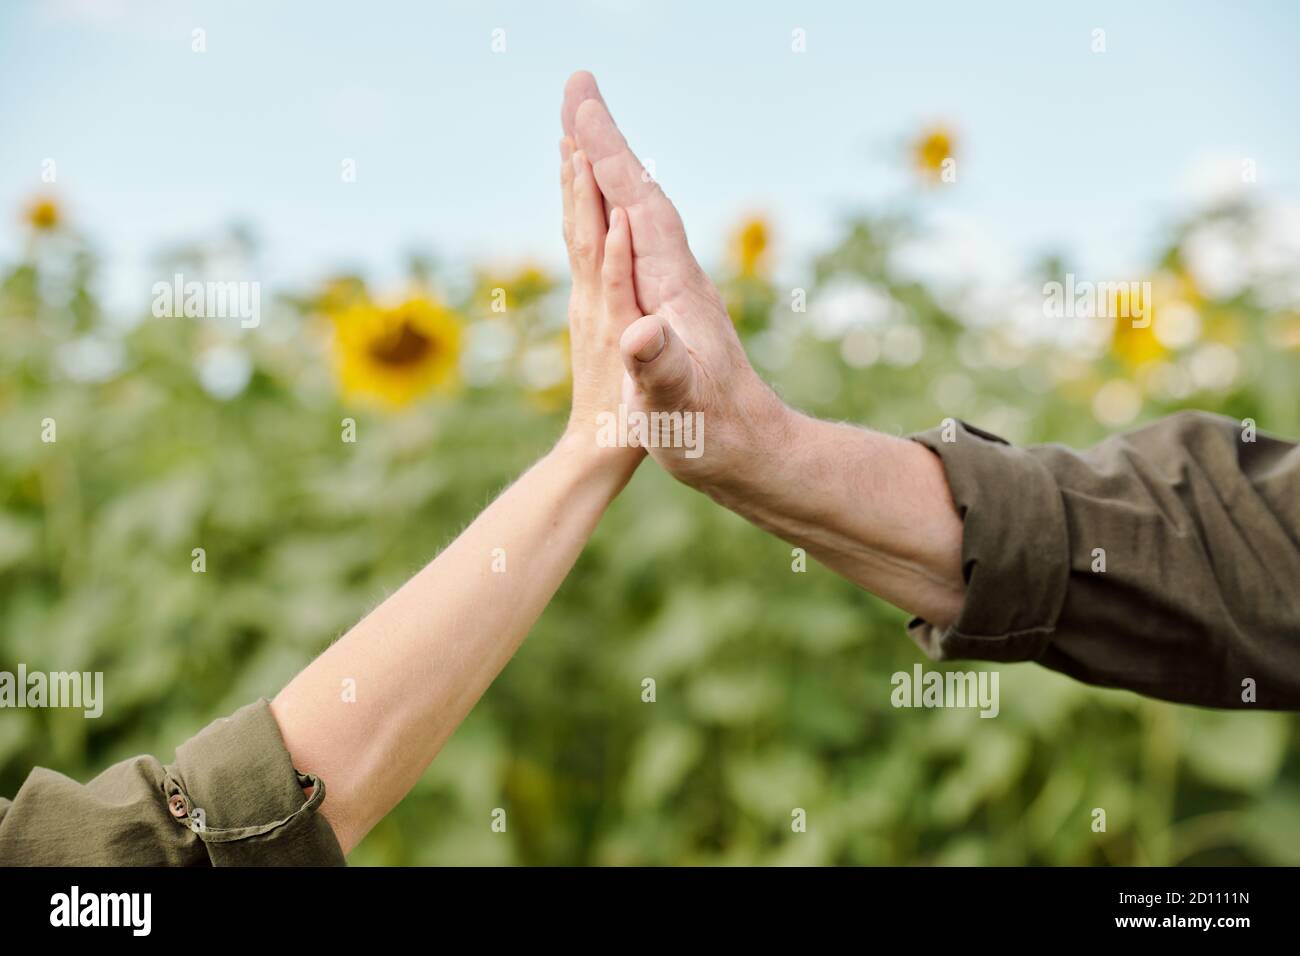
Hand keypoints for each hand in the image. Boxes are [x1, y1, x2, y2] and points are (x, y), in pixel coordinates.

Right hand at [561, 71, 789, 497]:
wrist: (752, 453)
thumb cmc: (712, 434)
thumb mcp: (677, 406)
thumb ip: (656, 367)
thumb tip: (637, 334)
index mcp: (673, 288)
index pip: (636, 204)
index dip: (606, 154)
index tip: (578, 104)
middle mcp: (677, 277)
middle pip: (637, 193)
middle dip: (605, 141)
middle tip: (575, 89)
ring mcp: (676, 292)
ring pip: (637, 214)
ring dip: (610, 172)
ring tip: (582, 137)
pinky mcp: (671, 309)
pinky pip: (636, 245)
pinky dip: (616, 215)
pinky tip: (612, 214)